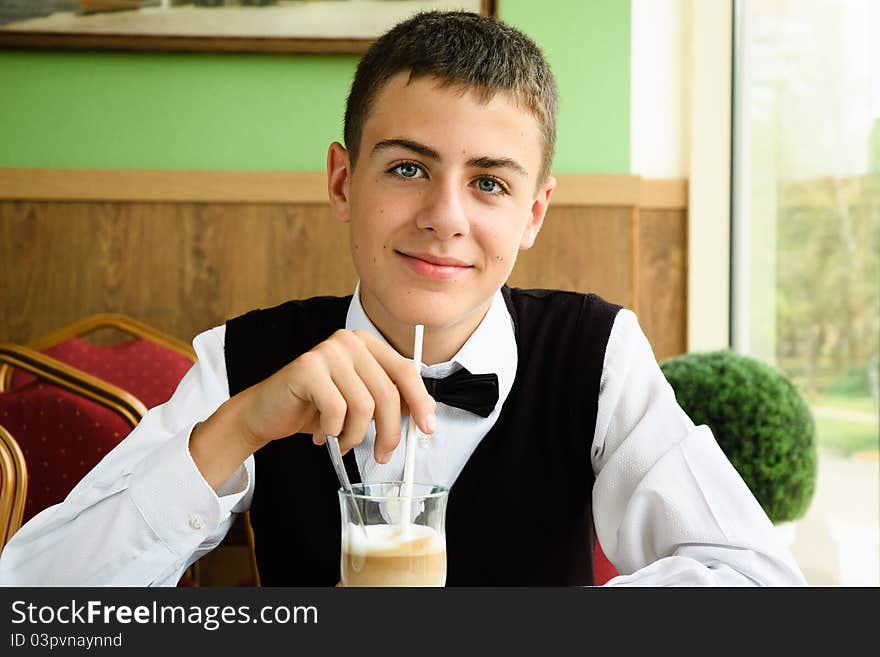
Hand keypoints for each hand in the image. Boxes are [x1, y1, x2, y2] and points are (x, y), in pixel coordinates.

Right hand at [236, 329, 435, 463]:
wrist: (267, 413)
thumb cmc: (316, 409)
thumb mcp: (360, 404)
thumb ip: (389, 401)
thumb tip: (425, 418)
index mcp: (367, 344)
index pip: (405, 371)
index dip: (420, 402)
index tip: (427, 429)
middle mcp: (349, 341)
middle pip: (387, 392)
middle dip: (389, 432)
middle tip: (384, 456)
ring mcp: (327, 351)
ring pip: (363, 406)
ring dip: (355, 436)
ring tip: (341, 442)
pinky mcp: (307, 367)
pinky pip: (337, 410)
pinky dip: (333, 432)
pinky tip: (322, 435)